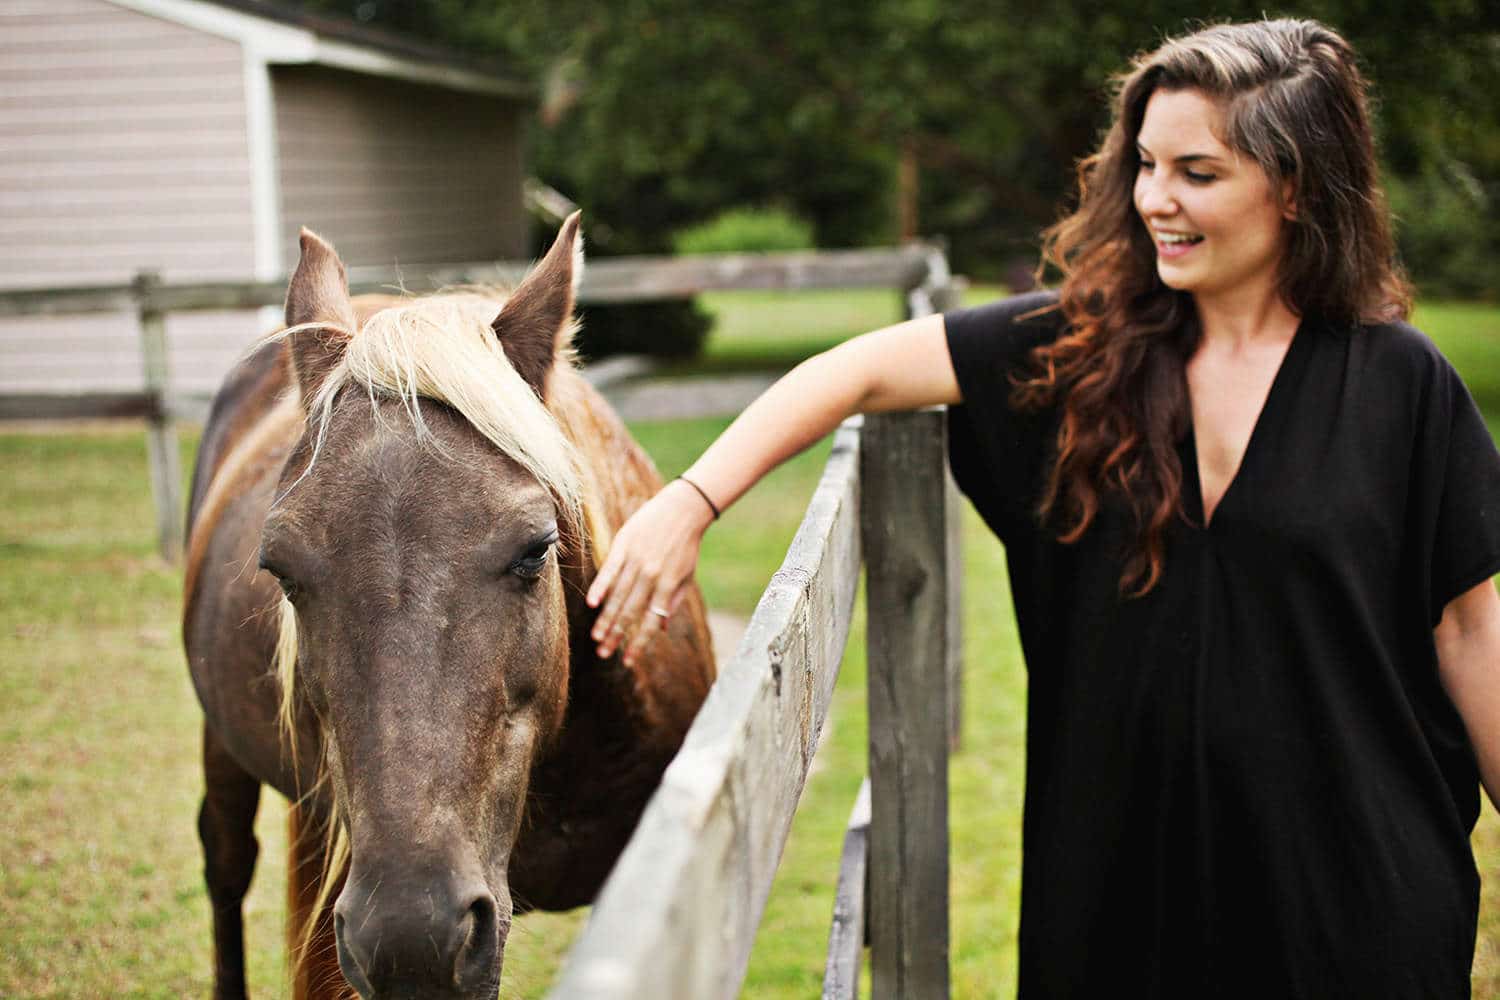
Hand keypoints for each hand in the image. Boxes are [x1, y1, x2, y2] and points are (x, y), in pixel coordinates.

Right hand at [586, 479, 716, 665]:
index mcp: (667, 585)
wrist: (682, 509)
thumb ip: (672, 601)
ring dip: (606, 618)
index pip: (650, 620)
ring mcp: (636, 560)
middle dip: (616, 636)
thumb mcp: (686, 576)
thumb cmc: (685, 546)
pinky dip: (601, 587)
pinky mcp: (623, 546)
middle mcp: (651, 575)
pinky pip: (610, 570)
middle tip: (603, 654)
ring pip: (617, 595)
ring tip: (596, 637)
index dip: (639, 643)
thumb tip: (660, 627)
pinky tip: (592, 604)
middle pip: (630, 612)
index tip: (627, 661)